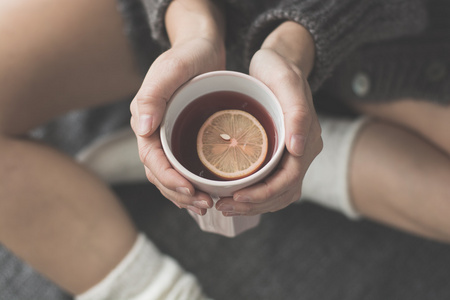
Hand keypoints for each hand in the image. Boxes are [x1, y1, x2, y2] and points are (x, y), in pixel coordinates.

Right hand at [130, 0, 224, 214]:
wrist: (201, 48)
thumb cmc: (187, 55)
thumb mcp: (171, 69)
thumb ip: (152, 96)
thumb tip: (142, 129)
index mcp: (146, 119)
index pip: (151, 158)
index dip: (168, 178)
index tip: (189, 190)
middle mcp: (154, 131)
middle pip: (160, 173)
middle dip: (179, 193)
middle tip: (205, 204)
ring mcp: (169, 136)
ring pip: (171, 174)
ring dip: (185, 194)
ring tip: (208, 205)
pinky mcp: (184, 137)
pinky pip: (183, 166)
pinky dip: (192, 183)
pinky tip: (206, 193)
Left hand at [216, 22, 322, 215]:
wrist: (278, 62)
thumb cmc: (280, 69)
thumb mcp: (286, 82)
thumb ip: (297, 113)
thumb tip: (298, 148)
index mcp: (307, 141)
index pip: (289, 181)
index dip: (264, 194)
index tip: (236, 197)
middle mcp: (302, 152)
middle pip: (282, 192)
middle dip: (254, 205)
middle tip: (223, 207)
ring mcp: (291, 154)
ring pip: (276, 192)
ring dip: (252, 205)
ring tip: (224, 206)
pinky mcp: (278, 153)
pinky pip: (269, 182)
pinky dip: (252, 194)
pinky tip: (232, 194)